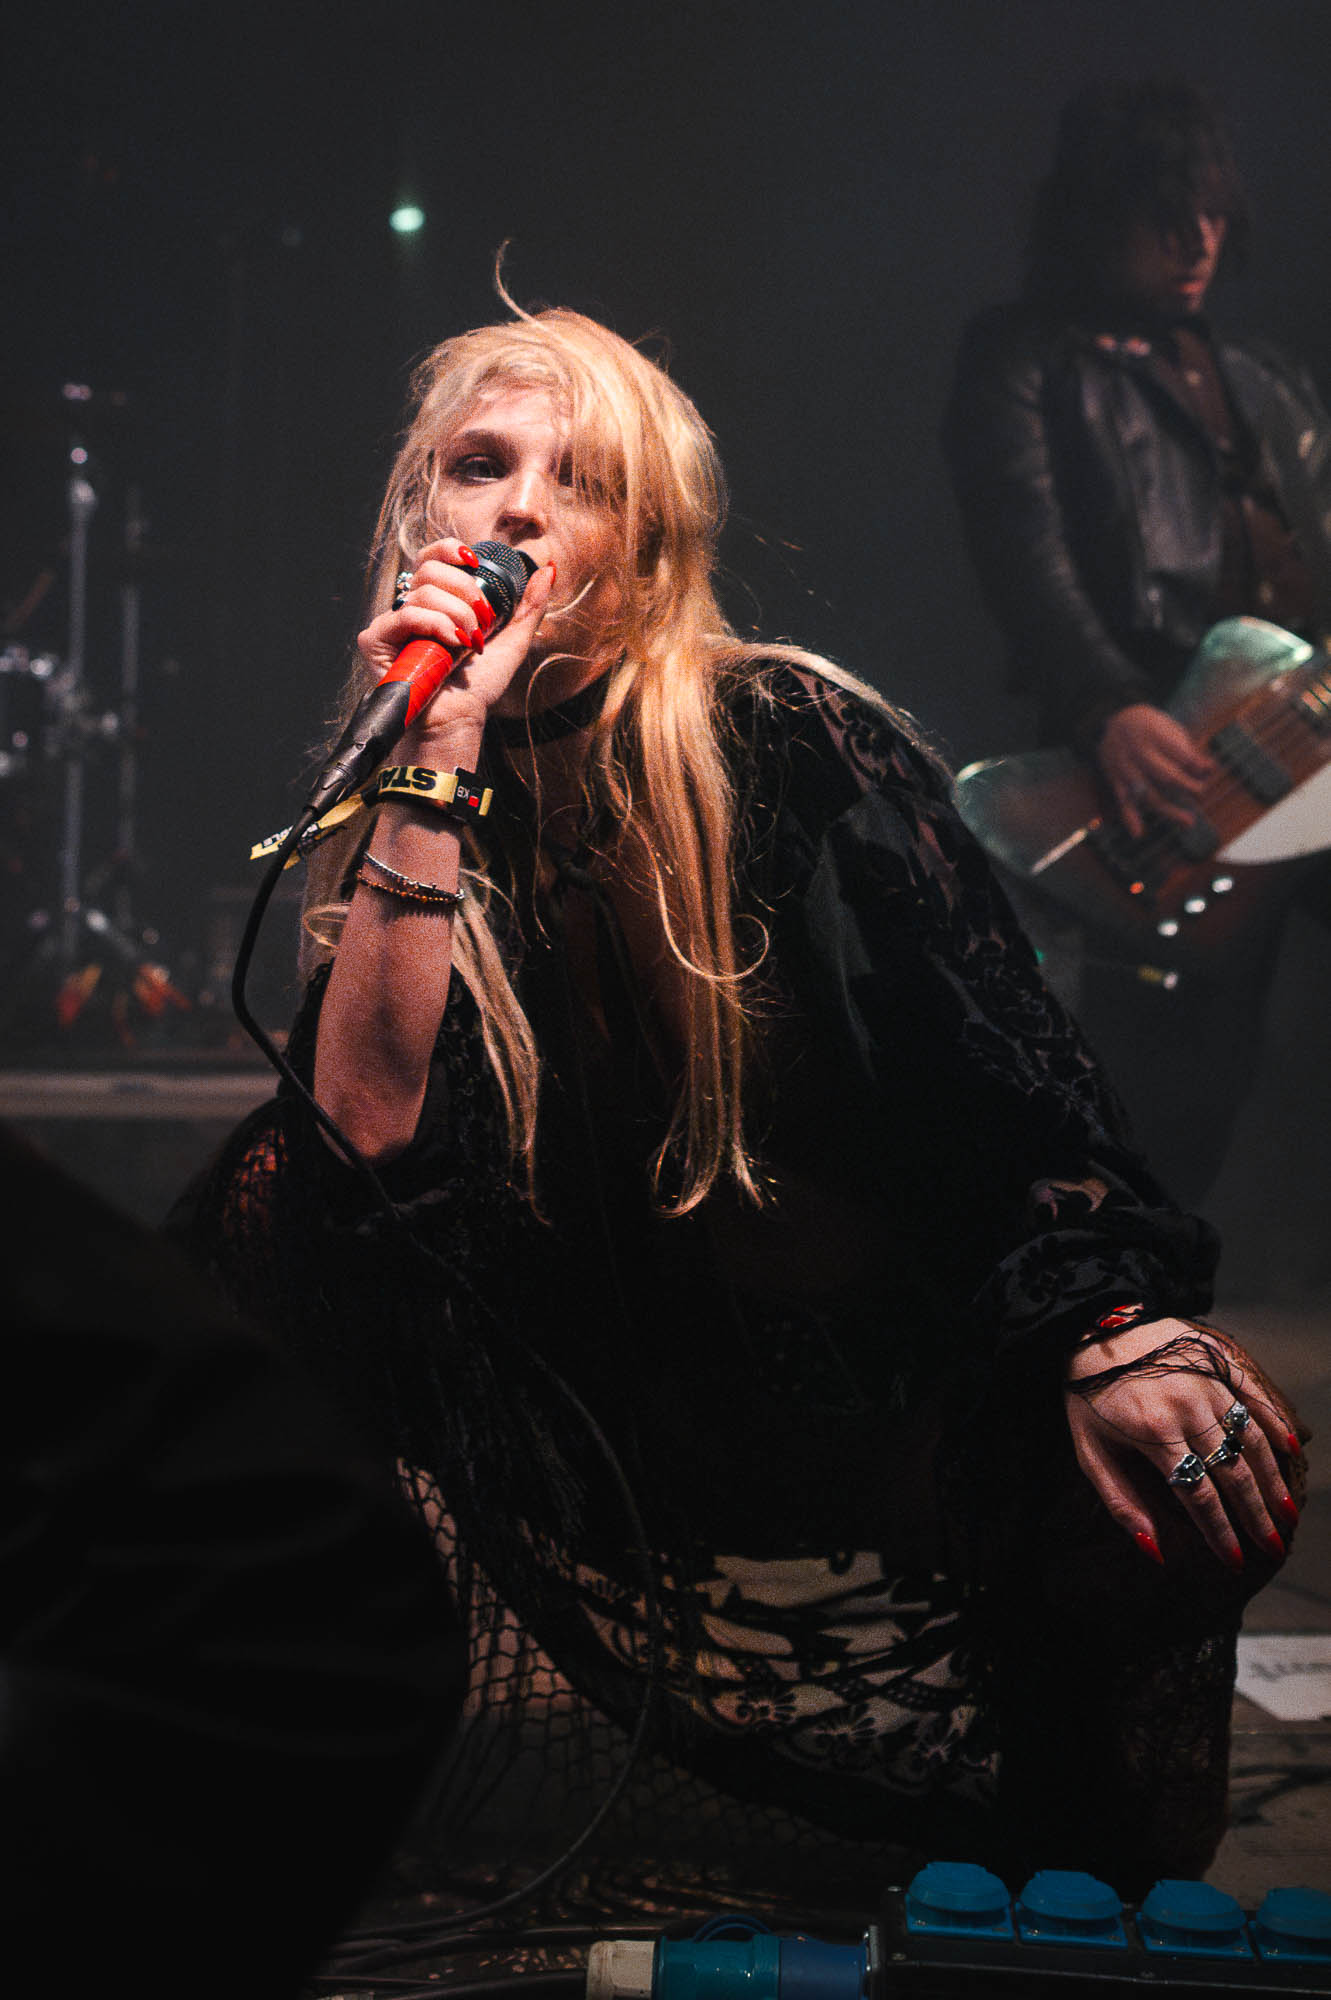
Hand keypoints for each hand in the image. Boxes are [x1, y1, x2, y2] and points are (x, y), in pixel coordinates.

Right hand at [356, 538, 555, 744]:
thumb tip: (548, 570)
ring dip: (457, 615)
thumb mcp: (512, 641)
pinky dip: (435, 625)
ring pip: (423, 591)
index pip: (432, 556)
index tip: (475, 563)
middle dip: (465, 590)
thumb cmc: (477, 687)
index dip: (451, 550)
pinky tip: (452, 644)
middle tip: (482, 622)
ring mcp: (390, 622)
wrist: (458, 719)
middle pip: (430, 568)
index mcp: (434, 601)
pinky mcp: (376, 639)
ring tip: (469, 643)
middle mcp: (409, 607)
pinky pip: (407, 614)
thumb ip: (529, 606)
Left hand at [1065, 1316, 1300, 1570]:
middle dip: (1255, 1516)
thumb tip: (1155, 1552)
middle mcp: (1188, 1407)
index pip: (1198, 1494)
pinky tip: (1292, 1450)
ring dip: (1272, 1479)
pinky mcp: (1219, 1361)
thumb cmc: (1088, 1398)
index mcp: (1155, 1432)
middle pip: (1232, 1472)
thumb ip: (1120, 1503)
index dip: (1219, 1532)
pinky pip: (1255, 1395)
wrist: (1093, 1328)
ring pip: (1251, 1439)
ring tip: (1287, 1514)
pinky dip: (1276, 1423)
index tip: (1235, 1562)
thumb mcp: (1089, 1452)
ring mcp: (1208, 1382)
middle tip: (1273, 1548)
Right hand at [1096, 704, 1216, 839]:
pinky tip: (1138, 834)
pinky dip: (1129, 818)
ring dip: (1169, 811)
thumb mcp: (1169, 729)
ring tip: (1189, 823)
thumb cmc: (1151, 727)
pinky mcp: (1116, 781)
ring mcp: (1126, 769)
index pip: (1180, 755)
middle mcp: (1139, 753)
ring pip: (1148, 794)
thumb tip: (1210, 771)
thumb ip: (1188, 750)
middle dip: (1187, 788)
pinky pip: (1123, 802)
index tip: (1209, 771)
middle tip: (1202, 794)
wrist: (1112, 721)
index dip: (1197, 766)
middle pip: (1166, 776)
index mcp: (1154, 736)